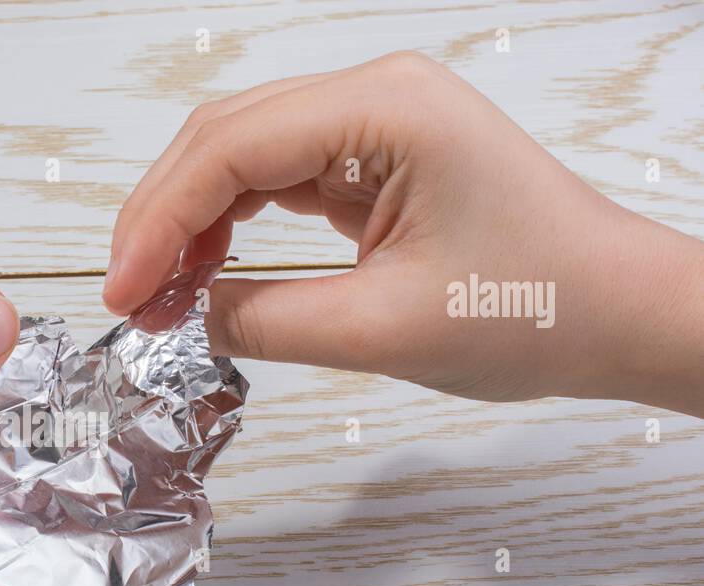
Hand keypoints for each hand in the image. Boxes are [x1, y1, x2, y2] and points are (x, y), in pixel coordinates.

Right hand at [104, 52, 703, 416]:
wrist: (617, 315)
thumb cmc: (536, 309)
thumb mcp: (385, 331)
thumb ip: (269, 321)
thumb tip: (189, 315)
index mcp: (386, 110)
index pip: (232, 149)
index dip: (160, 221)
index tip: (123, 292)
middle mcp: (374, 97)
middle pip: (223, 138)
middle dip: (161, 217)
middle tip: (125, 297)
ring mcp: (372, 126)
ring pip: (240, 157)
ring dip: (186, 222)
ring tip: (155, 295)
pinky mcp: (372, 162)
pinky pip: (274, 182)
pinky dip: (226, 227)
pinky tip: (201, 272)